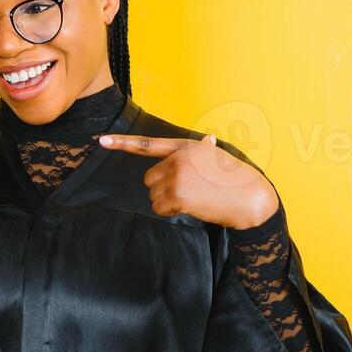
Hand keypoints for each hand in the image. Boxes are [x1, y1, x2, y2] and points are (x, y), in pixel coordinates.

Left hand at [98, 133, 279, 229]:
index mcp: (185, 146)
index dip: (122, 143)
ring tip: (195, 198)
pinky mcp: (177, 195)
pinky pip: (160, 208)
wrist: (250, 197)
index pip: (148, 144)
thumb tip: (208, 140)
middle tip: (189, 190)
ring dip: (169, 202)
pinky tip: (193, 207)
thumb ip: (204, 150)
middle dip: (163, 188)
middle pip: (149, 179)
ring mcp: (176, 176)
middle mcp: (177, 158)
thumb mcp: (218, 157)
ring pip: (154, 196)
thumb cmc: (235, 179)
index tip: (101, 141)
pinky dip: (172, 212)